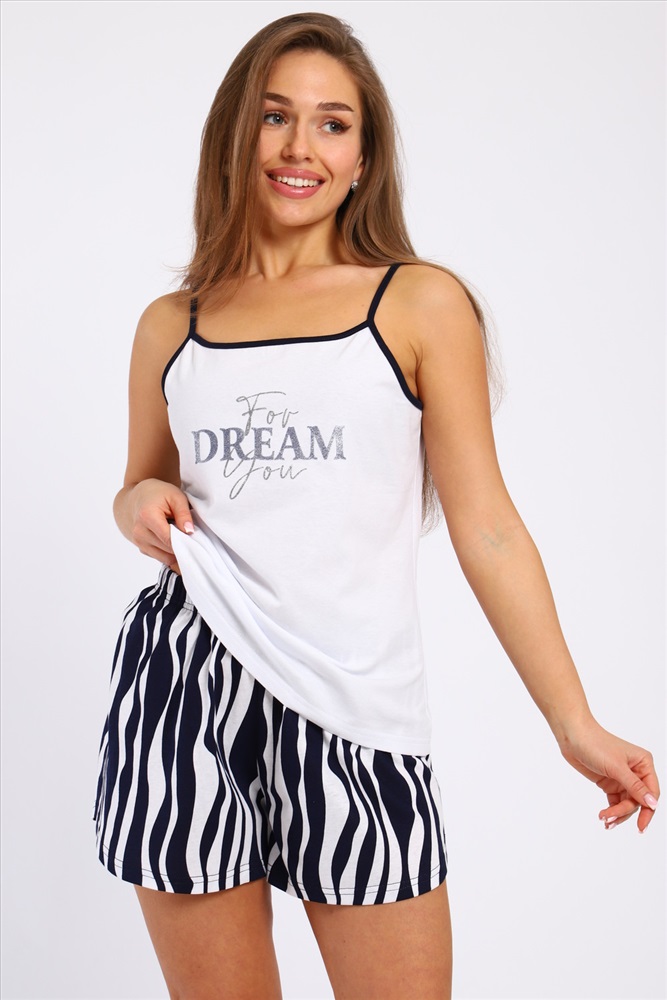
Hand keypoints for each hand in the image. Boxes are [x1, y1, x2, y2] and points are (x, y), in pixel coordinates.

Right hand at [125, 478, 193, 573]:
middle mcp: (139, 532)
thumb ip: (184, 513)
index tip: (196, 537)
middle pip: (168, 550)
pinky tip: (171, 538)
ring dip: (176, 550)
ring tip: (179, 535)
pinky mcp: (141, 548)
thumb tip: (190, 532)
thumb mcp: (176, 496)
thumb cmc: (158, 494)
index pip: (170, 539)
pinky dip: (168, 552)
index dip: (186, 541)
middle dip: (183, 545)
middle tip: (189, 534)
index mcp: (147, 517)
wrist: (138, 497)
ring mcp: (138, 542)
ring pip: (165, 558)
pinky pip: (160, 557)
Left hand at [557, 718, 659, 832]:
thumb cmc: (595, 744)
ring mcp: (622, 778)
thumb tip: (652, 803)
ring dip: (617, 813)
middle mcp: (636, 771)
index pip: (652, 792)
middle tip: (610, 819)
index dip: (648, 810)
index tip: (640, 826)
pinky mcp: (610, 782)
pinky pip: (616, 802)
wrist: (572, 736)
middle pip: (638, 801)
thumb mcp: (616, 767)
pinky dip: (611, 810)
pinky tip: (604, 817)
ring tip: (605, 819)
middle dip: (625, 811)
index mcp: (643, 763)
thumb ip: (635, 787)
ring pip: (626, 804)